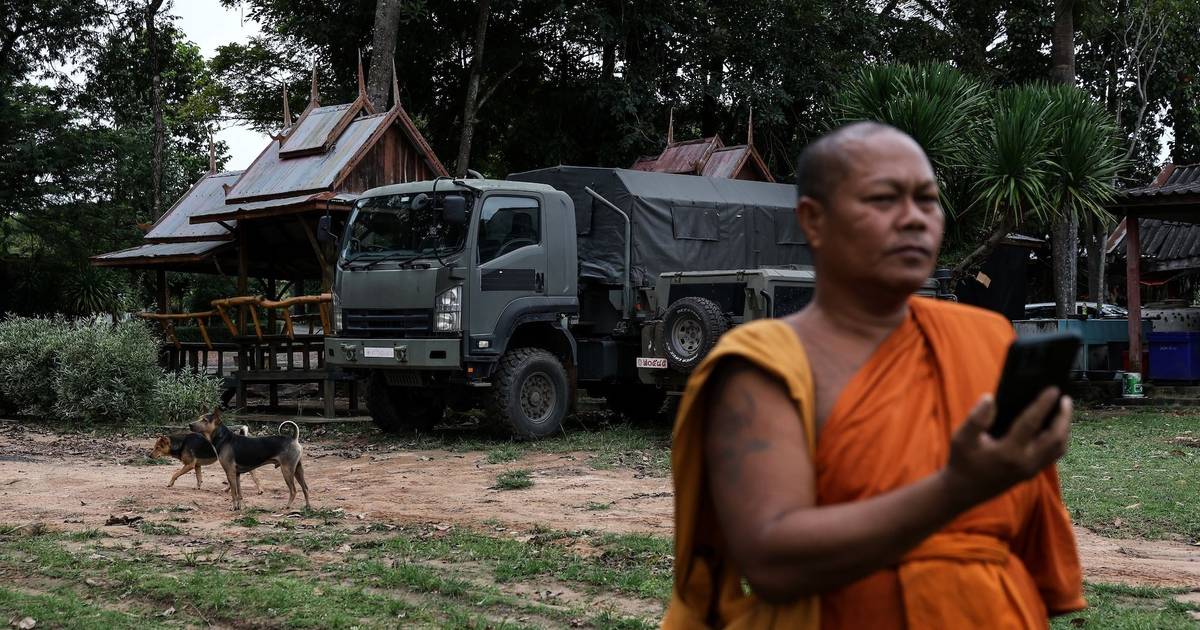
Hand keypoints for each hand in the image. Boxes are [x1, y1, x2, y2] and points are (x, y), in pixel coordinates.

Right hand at [941, 389, 1071, 508]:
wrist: (964, 490)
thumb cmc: (962, 461)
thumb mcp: (961, 438)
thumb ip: (975, 418)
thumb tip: (989, 398)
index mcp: (1008, 452)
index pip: (1031, 424)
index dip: (1043, 404)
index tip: (1053, 389)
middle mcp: (1025, 463)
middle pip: (1055, 438)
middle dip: (1063, 417)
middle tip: (1066, 399)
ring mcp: (1031, 470)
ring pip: (1059, 448)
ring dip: (1064, 428)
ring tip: (1063, 410)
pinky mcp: (1032, 473)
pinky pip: (1053, 455)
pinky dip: (1059, 439)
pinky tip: (1055, 427)